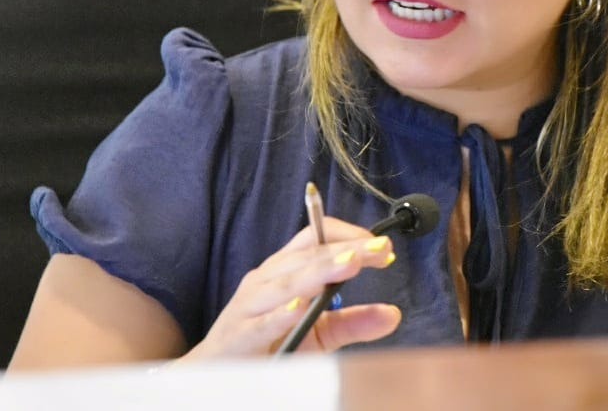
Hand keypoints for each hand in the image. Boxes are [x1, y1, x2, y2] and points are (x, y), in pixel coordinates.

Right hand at [179, 218, 399, 360]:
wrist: (214, 372)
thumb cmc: (270, 344)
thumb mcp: (317, 333)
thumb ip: (352, 323)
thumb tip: (393, 315)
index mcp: (283, 270)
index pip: (315, 238)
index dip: (348, 236)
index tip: (382, 245)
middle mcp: (265, 280)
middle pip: (306, 256)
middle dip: (345, 250)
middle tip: (378, 249)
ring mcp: (249, 306)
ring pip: (286, 282)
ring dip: (319, 270)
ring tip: (350, 263)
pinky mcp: (239, 336)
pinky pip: (262, 322)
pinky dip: (280, 313)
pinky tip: (300, 306)